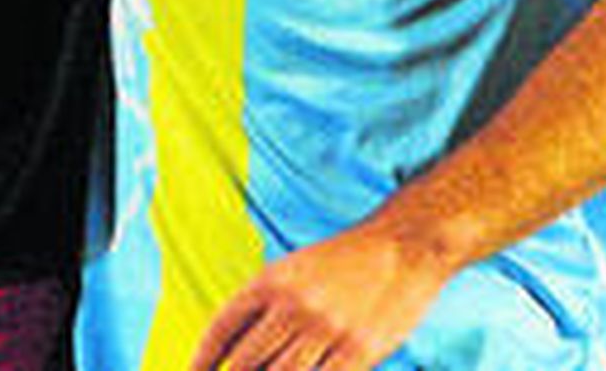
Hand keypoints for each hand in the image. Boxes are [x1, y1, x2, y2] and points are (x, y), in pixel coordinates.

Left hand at [189, 219, 445, 370]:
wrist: (403, 246)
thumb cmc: (345, 261)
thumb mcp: (296, 269)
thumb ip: (266, 305)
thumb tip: (234, 351)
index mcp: (273, 280)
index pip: (223, 326)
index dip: (203, 357)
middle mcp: (293, 306)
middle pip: (245, 363)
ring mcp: (325, 331)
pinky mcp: (357, 352)